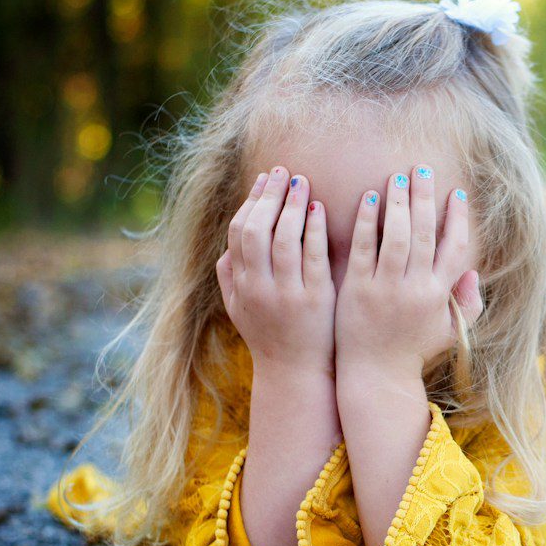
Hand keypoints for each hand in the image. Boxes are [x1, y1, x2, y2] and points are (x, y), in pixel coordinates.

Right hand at [216, 167, 335, 376]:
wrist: (296, 374)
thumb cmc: (270, 336)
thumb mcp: (238, 309)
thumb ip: (229, 277)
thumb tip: (225, 247)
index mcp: (241, 285)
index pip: (239, 233)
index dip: (251, 202)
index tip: (264, 179)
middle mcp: (259, 288)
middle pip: (258, 230)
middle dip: (270, 196)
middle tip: (284, 171)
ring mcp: (287, 295)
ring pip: (284, 240)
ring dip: (292, 206)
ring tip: (302, 183)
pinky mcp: (315, 300)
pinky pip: (313, 258)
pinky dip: (314, 231)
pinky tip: (320, 210)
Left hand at [336, 164, 482, 379]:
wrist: (375, 375)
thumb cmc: (412, 351)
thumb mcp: (449, 332)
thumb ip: (466, 304)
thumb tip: (473, 273)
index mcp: (439, 295)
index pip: (455, 248)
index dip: (458, 219)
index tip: (456, 192)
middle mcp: (416, 289)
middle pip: (426, 234)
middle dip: (426, 197)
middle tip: (422, 168)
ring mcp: (386, 288)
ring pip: (398, 237)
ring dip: (400, 203)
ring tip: (398, 177)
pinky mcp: (358, 289)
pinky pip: (364, 248)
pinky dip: (368, 222)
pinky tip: (368, 198)